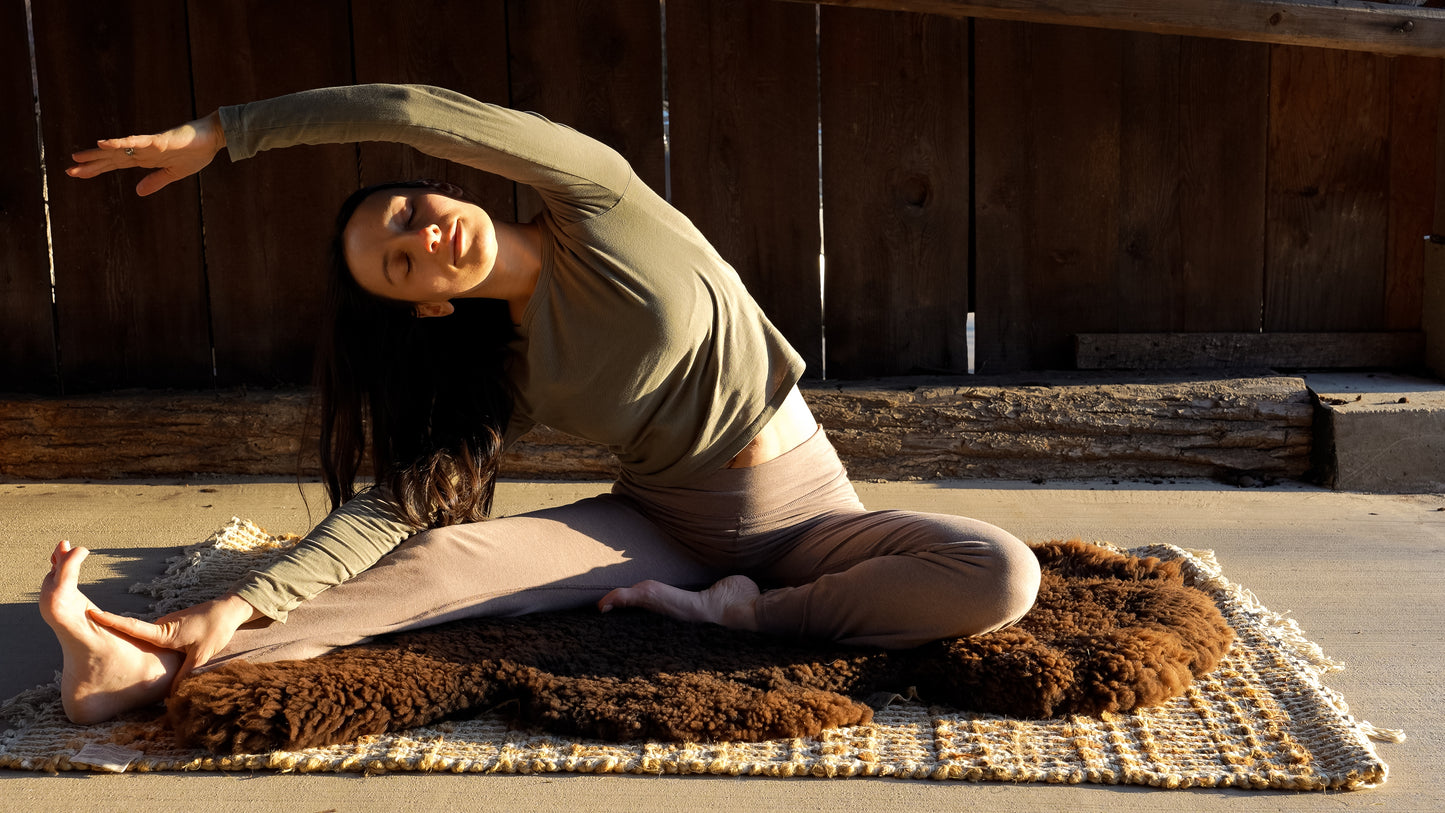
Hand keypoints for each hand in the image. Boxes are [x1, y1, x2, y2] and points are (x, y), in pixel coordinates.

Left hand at [66, 110, 226, 196]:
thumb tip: (137, 192)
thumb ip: (156, 181)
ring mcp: (149, 145)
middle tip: (69, 170)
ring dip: (98, 153)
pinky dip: (119, 142)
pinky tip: (104, 143)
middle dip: (91, 164)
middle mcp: (143, 151)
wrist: (213, 137)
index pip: (117, 164)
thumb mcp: (175, 173)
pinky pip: (136, 142)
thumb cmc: (197, 152)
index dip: (97, 169)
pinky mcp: (158, 141)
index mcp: (146, 159)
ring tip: (77, 157)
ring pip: (118, 149)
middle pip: (112, 158)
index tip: (78, 173)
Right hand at [87, 591, 260, 687]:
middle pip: (132, 637)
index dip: (110, 622)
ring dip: (133, 648)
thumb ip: (185, 674)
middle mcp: (160, 627)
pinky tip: (147, 658)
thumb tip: (170, 695)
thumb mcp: (202, 655)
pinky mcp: (171, 627)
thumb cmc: (216, 628)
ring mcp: (165, 626)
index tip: (90, 613)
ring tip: (114, 659)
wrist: (229, 609)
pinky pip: (154, 639)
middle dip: (113, 640)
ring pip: (144, 640)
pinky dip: (148, 648)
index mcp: (164, 632)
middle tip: (90, 642)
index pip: (132, 627)